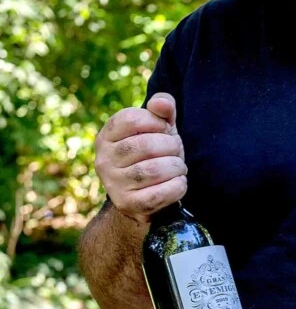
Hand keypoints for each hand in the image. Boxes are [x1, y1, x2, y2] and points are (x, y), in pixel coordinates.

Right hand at [94, 92, 186, 223]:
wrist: (145, 195)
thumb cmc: (154, 154)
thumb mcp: (159, 127)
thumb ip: (163, 109)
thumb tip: (162, 103)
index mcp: (106, 136)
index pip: (131, 118)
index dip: (156, 121)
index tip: (165, 130)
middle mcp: (104, 160)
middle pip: (146, 145)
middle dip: (171, 146)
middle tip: (176, 151)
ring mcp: (114, 184)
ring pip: (154, 170)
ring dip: (177, 167)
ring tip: (179, 167)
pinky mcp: (128, 204)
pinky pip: (160, 194)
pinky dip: (177, 186)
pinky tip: (179, 182)